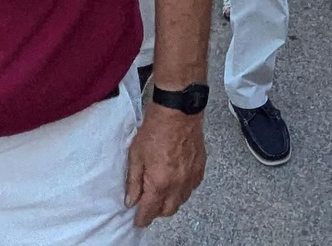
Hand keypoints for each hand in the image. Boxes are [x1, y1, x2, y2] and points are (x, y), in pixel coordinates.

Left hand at [124, 103, 205, 226]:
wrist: (178, 110)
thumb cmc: (155, 128)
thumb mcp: (136, 154)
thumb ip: (133, 181)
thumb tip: (131, 200)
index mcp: (160, 183)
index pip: (150, 211)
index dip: (141, 219)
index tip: (137, 220)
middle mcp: (178, 184)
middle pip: (167, 211)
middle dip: (156, 211)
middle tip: (147, 203)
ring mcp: (191, 177)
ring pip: (181, 202)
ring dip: (170, 201)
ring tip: (161, 191)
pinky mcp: (200, 168)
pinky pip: (192, 188)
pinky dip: (183, 190)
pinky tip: (176, 181)